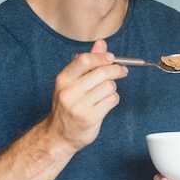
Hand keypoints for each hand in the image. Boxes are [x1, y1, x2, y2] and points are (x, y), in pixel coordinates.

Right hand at [42, 39, 127, 153]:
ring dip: (112, 88)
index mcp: (63, 80)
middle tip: (121, 71)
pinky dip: (113, 99)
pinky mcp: (90, 118)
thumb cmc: (67, 105)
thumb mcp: (71, 82)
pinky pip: (112, 100)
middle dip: (115, 70)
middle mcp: (69, 92)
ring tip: (105, 92)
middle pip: (102, 72)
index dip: (102, 56)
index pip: (84, 60)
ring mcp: (79, 106)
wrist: (58, 136)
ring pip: (110, 87)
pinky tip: (105, 103)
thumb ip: (87, 62)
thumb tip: (101, 43)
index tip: (111, 58)